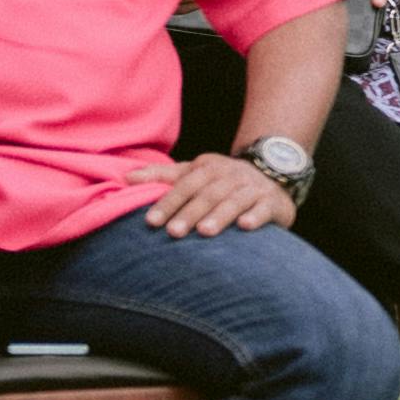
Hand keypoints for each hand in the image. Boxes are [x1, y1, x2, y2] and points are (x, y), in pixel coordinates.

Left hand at [145, 149, 298, 238]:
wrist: (272, 173)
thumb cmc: (222, 180)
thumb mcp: (194, 172)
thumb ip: (161, 175)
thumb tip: (126, 178)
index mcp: (208, 167)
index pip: (185, 184)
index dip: (168, 201)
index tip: (151, 221)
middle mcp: (231, 175)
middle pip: (208, 194)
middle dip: (190, 213)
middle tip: (173, 233)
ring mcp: (253, 187)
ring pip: (234, 201)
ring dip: (219, 216)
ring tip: (204, 232)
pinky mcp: (272, 201)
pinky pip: (264, 208)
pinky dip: (255, 216)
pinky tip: (245, 226)